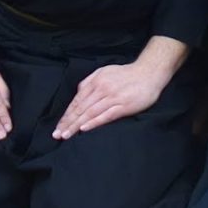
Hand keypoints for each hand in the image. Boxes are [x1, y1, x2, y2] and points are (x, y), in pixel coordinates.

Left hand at [55, 59, 169, 139]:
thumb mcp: (104, 72)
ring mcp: (113, 98)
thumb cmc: (126, 74)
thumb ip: (89, 82)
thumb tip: (78, 93)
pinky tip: (84, 128)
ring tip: (67, 135)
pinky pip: (106, 115)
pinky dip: (94, 122)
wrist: (149, 73)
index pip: (77, 101)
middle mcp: (102, 89)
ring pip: (90, 113)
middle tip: (57, 135)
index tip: (58, 127)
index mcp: (96, 82)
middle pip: (81, 109)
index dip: (66, 115)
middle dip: (68, 123)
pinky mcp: (124, 106)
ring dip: (76, 125)